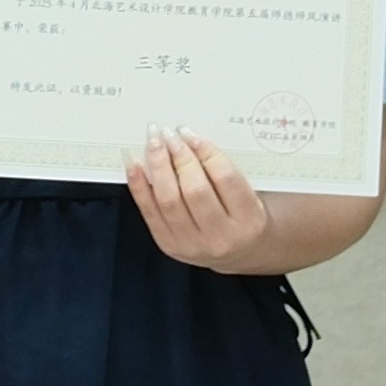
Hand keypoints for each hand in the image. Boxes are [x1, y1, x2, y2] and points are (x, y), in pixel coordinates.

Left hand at [122, 128, 273, 271]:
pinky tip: (136, 165)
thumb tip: (190, 137)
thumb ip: (226, 170)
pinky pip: (150, 212)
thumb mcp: (250, 194)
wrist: (240, 252)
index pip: (226, 178)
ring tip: (154, 143)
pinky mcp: (170, 246)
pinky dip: (139, 186)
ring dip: (158, 166)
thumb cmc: (243, 214)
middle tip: (169, 134)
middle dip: (179, 156)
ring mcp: (193, 244)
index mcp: (249, 219)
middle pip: (195, 189)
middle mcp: (222, 236)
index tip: (190, 133)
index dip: (206, 151)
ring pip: (170, 200)